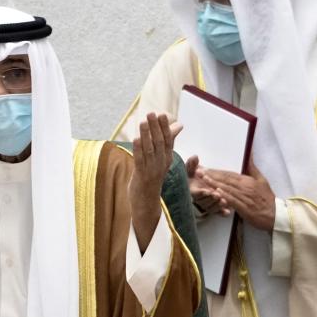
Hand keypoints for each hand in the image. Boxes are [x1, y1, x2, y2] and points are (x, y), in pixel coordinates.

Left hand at [130, 111, 181, 247]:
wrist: (147, 203)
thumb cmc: (153, 177)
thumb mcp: (162, 159)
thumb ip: (168, 141)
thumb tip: (179, 125)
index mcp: (167, 159)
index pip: (168, 141)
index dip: (165, 127)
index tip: (162, 115)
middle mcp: (161, 164)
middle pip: (160, 143)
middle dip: (155, 128)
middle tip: (151, 114)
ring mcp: (151, 170)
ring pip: (150, 150)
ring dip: (146, 135)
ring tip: (143, 122)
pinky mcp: (141, 176)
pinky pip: (140, 161)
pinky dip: (138, 149)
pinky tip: (136, 139)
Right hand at [185, 154, 222, 212]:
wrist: (197, 183)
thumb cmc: (194, 176)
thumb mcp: (191, 169)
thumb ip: (192, 164)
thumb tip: (194, 157)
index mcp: (193, 190)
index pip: (196, 193)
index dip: (201, 192)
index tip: (207, 191)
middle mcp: (198, 199)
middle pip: (204, 202)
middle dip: (211, 199)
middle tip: (218, 195)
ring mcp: (206, 205)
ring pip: (211, 208)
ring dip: (217, 205)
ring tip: (224, 201)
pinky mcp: (212, 209)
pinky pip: (217, 213)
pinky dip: (222, 213)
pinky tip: (227, 212)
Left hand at [205, 166, 276, 230]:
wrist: (275, 214)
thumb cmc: (267, 198)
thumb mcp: (261, 180)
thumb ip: (253, 168)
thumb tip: (250, 154)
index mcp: (248, 180)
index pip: (229, 174)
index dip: (217, 171)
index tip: (206, 168)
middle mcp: (245, 187)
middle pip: (226, 179)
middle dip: (211, 175)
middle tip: (199, 171)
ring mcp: (244, 197)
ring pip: (227, 188)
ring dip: (214, 183)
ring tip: (203, 179)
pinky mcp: (244, 207)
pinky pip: (233, 200)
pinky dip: (225, 195)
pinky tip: (216, 191)